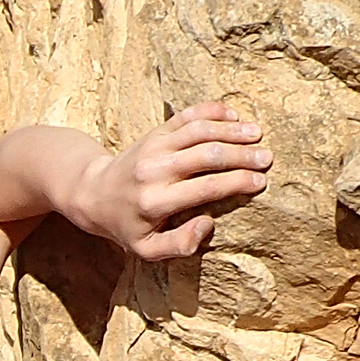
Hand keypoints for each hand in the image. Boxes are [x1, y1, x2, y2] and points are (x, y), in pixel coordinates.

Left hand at [60, 102, 273, 259]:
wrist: (93, 193)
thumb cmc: (126, 225)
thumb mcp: (145, 249)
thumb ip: (178, 245)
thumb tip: (207, 224)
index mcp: (155, 201)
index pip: (205, 187)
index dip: (236, 183)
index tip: (261, 182)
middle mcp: (154, 170)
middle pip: (206, 155)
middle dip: (241, 155)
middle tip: (267, 158)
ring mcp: (154, 147)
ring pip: (199, 130)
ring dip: (231, 130)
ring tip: (257, 134)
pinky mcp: (154, 132)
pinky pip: (186, 116)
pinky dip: (211, 111)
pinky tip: (234, 115)